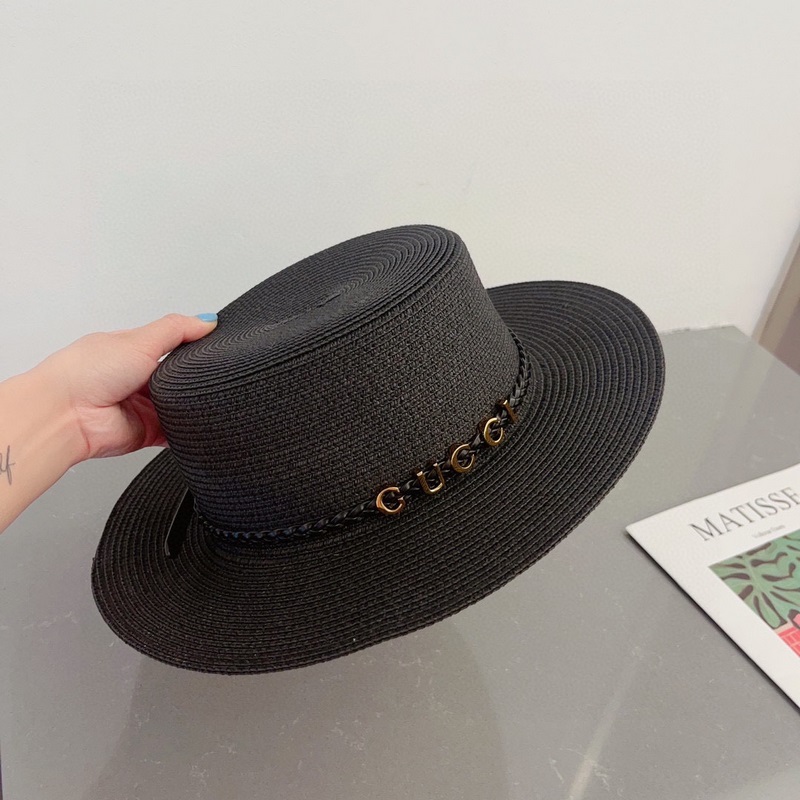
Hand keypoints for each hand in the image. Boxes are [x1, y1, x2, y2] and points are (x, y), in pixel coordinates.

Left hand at [37, 313, 217, 461]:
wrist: (66, 415)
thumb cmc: (85, 374)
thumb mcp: (139, 339)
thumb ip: (176, 330)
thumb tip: (206, 321)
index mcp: (133, 351)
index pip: (173, 345)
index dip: (194, 346)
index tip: (214, 345)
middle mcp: (137, 378)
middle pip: (180, 377)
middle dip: (192, 377)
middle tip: (201, 374)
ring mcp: (143, 406)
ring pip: (181, 403)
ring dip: (189, 402)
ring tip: (191, 396)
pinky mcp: (148, 431)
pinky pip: (176, 431)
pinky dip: (186, 428)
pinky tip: (191, 420)